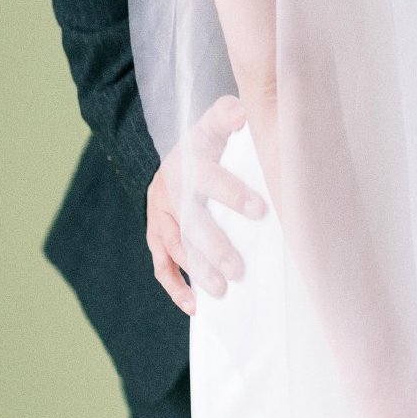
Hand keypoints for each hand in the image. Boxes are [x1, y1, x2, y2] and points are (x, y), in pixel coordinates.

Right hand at [146, 95, 267, 313]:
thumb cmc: (208, 140)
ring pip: (175, 245)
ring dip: (196, 269)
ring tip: (221, 290)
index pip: (209, 177)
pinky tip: (193, 306)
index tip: (260, 210)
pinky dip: (175, 285)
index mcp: (188, 160)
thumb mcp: (215, 122)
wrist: (175, 153)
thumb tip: (243, 112)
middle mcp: (170, 188)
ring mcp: (160, 214)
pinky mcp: (156, 234)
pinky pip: (160, 263)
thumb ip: (228, 115)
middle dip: (213, 244)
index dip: (232, 193)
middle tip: (238, 268)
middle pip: (189, 220)